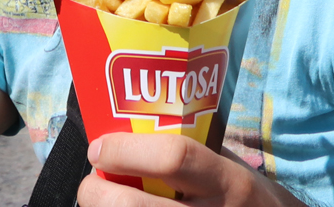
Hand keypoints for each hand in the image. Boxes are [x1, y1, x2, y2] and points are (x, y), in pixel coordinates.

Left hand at [79, 135, 303, 206]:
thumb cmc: (242, 195)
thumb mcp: (227, 166)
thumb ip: (186, 152)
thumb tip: (124, 133)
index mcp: (226, 182)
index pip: (172, 157)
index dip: (125, 150)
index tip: (99, 148)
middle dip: (98, 195)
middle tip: (91, 186)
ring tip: (105, 204)